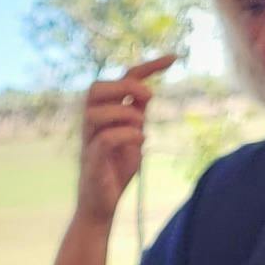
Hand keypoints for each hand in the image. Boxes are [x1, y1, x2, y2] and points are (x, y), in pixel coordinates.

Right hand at [77, 54, 174, 225]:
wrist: (102, 206)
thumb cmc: (116, 172)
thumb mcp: (133, 137)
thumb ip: (136, 115)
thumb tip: (146, 92)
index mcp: (106, 116)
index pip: (121, 80)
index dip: (148, 66)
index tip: (174, 58)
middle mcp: (93, 125)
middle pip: (95, 88)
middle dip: (125, 86)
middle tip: (148, 98)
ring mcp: (89, 142)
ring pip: (96, 111)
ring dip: (125, 114)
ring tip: (140, 128)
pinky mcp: (92, 160)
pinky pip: (106, 138)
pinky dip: (128, 135)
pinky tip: (140, 142)